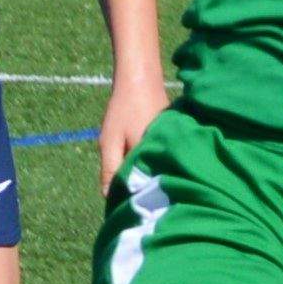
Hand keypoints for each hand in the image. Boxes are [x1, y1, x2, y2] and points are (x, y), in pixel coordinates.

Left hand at [94, 74, 166, 190]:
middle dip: (138, 189)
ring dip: (145, 176)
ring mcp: (173, 149)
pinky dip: (152, 164)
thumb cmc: (124, 109)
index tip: (121, 205)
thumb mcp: (110, 141)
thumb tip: (108, 198)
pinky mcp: (174, 143)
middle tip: (125, 193)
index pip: (142, 189)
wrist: (142, 79)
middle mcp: (168, 156)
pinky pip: (161, 160)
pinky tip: (143, 161)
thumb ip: (110, 169)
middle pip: (152, 183)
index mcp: (153, 158)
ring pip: (156, 171)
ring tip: (133, 178)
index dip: (130, 197)